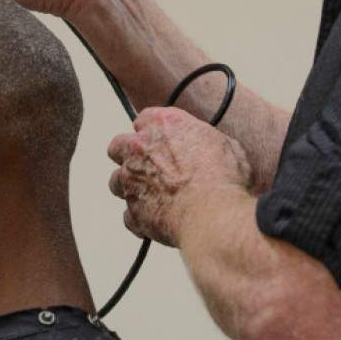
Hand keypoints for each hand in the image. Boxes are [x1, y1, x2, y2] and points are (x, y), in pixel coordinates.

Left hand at [107, 107, 251, 246]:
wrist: (212, 214)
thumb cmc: (223, 177)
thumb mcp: (225, 145)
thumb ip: (205, 141)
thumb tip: (210, 149)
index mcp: (162, 124)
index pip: (145, 119)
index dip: (153, 132)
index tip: (162, 141)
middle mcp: (139, 147)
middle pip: (118, 146)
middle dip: (129, 155)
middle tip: (148, 167)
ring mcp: (131, 180)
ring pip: (116, 181)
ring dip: (131, 188)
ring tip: (152, 197)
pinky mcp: (132, 211)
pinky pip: (128, 215)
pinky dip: (140, 219)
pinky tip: (157, 221)